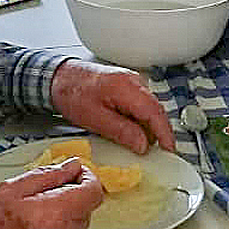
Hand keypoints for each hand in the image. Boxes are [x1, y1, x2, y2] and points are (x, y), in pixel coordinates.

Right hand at [0, 160, 104, 228]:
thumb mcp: (10, 191)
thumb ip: (47, 176)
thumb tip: (70, 168)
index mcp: (58, 214)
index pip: (93, 191)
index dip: (85, 180)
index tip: (75, 177)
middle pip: (84, 210)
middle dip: (68, 201)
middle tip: (41, 200)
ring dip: (62, 222)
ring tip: (32, 224)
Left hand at [49, 59, 174, 153]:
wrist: (59, 77)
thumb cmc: (71, 93)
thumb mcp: (94, 119)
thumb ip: (121, 131)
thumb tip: (143, 145)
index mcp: (127, 87)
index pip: (155, 112)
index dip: (165, 133)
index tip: (170, 149)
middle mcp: (134, 81)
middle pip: (156, 110)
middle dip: (158, 132)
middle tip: (157, 152)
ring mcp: (132, 81)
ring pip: (149, 108)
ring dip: (148, 126)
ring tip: (139, 144)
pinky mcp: (127, 85)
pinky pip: (141, 104)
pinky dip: (140, 119)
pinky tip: (131, 130)